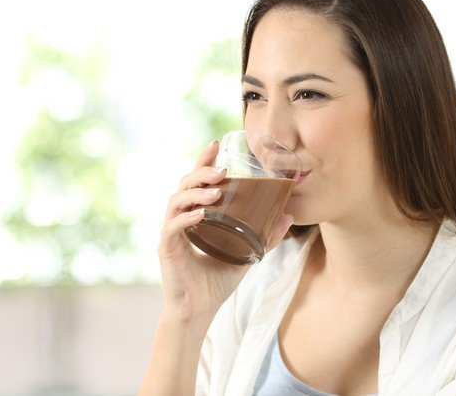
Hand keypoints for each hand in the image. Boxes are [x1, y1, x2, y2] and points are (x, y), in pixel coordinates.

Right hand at [157, 140, 293, 323]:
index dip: (203, 161)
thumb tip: (289, 215)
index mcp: (195, 215)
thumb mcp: (247, 253)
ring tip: (216, 192)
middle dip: (202, 173)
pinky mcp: (166, 250)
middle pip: (184, 186)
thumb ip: (266, 236)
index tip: (216, 144)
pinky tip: (202, 216)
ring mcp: (170, 233)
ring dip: (196, 194)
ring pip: (176, 202)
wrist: (199, 310)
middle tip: (223, 171)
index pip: (196, 182)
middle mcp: (180, 219)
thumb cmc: (218, 281)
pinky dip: (187, 219)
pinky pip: (173, 228)